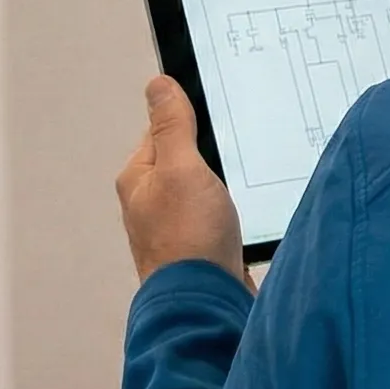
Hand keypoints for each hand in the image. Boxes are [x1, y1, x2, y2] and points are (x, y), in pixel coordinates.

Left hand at [115, 76, 247, 286]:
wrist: (206, 304)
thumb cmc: (188, 240)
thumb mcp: (181, 168)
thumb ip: (173, 125)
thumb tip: (158, 84)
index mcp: (138, 179)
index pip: (164, 131)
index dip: (194, 120)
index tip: (222, 117)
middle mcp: (152, 203)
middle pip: (187, 159)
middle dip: (214, 155)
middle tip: (238, 155)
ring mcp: (176, 227)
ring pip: (206, 188)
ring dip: (227, 186)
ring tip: (245, 189)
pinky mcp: (201, 247)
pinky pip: (219, 215)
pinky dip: (234, 211)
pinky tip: (250, 215)